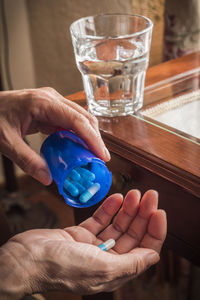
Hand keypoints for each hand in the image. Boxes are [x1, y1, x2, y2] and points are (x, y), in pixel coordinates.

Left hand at [0, 88, 109, 184]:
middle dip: (95, 138)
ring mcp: (52, 102)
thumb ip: (27, 160)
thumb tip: (47, 178)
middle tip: (101, 159)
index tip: (102, 155)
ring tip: (93, 156)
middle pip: (84, 117)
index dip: (92, 138)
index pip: (76, 120)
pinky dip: (77, 135)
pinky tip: (78, 148)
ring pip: (80, 118)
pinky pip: (70, 121)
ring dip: (88, 136)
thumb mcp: (6, 141)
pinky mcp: (51, 109)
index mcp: (43, 103)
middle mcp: (52, 99)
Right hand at [0, 190, 165, 297]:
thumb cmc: (61, 267)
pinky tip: (117, 197)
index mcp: (114, 271)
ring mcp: (93, 245)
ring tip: (134, 192)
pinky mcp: (80, 233)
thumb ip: (130, 263)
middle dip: (142, 214)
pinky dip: (109, 208)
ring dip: (127, 208)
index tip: (158, 211)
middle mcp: (106, 258)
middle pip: (132, 234)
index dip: (154, 232)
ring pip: (117, 224)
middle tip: (150, 195)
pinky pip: (100, 219)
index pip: (143, 250)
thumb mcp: (102, 267)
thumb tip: (153, 256)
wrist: (27, 258)